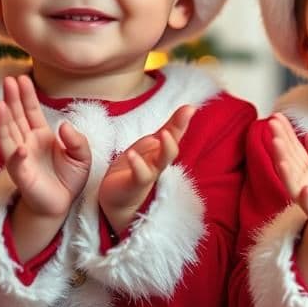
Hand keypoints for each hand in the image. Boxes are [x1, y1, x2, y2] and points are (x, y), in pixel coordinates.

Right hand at [0, 75, 89, 219]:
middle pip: (16, 117)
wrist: (62, 204)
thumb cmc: (68, 178)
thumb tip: (64, 126)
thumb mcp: (82, 155)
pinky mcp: (21, 176)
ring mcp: (20, 158)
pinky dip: (17, 157)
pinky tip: (21, 148)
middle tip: (7, 80)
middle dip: (11, 99)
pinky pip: (17, 165)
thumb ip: (77, 140)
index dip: (26, 95)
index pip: (30, 111)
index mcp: (40, 135)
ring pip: (8, 136)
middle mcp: (26, 143)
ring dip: (3, 121)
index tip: (22, 78)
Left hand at [99, 104, 194, 231]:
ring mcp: (148, 174)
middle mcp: (158, 163)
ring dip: (166, 149)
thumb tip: (189, 107)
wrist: (117, 198)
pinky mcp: (135, 184)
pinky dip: (138, 165)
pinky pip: (140, 175)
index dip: (181, 121)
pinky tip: (132, 154)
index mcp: (161, 152)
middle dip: (176, 133)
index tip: (190, 107)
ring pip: (161, 162)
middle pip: (171, 150)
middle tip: (183, 116)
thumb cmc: (135, 168)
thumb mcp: (151, 143)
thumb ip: (169, 128)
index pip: (173, 135)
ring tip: (164, 134)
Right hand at [268, 113, 307, 242]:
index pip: (292, 149)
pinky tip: (305, 189)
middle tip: (272, 125)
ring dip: (285, 166)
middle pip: (289, 160)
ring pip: (293, 181)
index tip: (276, 117)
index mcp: (305, 171)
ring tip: (278, 149)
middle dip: (280, 143)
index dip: (285, 133)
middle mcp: (302, 183)